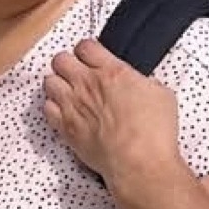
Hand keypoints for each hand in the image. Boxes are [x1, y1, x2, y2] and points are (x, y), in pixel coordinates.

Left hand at [43, 38, 181, 191]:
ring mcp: (73, 106)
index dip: (87, 51)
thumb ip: (143, 83)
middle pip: (60, 60)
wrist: (138, 162)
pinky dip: (52, 108)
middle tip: (76, 73)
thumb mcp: (161, 95)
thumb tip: (140, 84)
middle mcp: (87, 85)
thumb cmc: (153, 132)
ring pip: (49, 82)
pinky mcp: (66, 128)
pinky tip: (64, 112)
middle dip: (67, 64)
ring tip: (68, 92)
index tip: (91, 57)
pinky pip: (47, 109)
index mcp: (112, 72)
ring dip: (57, 84)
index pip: (86, 46)